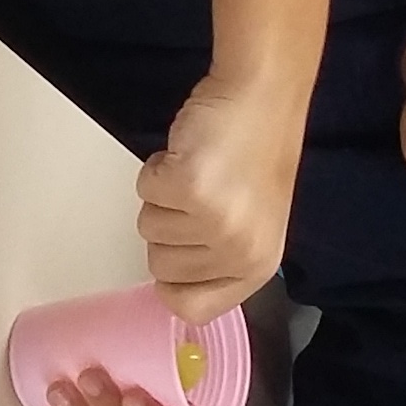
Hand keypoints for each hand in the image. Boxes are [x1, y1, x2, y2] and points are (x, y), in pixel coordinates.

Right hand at [136, 74, 306, 323]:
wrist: (262, 97)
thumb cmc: (255, 154)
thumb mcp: (251, 224)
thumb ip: (218, 260)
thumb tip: (171, 286)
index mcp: (256, 267)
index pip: (191, 308)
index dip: (171, 282)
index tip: (178, 250)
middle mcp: (238, 251)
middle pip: (159, 267)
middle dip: (167, 228)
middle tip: (202, 195)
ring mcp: (214, 221)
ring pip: (147, 228)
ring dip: (163, 196)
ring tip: (199, 171)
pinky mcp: (190, 187)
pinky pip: (143, 191)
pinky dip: (155, 169)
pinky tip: (187, 154)